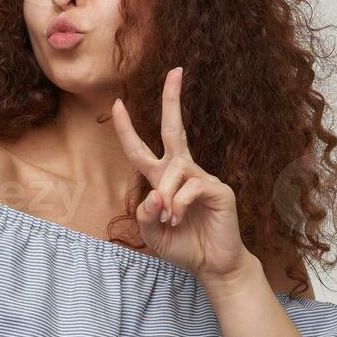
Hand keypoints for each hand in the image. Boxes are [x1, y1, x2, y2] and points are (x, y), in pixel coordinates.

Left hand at [109, 66, 254, 280]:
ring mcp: (202, 178)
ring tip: (171, 221)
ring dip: (166, 197)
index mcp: (163, 180)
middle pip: (173, 129)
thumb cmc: (182, 247)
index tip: (118, 104)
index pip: (140, 150)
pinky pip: (190, 187)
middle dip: (172, 100)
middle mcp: (182, 172)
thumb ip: (144, 213)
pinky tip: (180, 220)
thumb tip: (156, 193)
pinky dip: (178, 206)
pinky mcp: (218, 189)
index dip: (126, 129)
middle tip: (175, 70)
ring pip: (174, 170)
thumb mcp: (150, 233)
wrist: (212, 266)